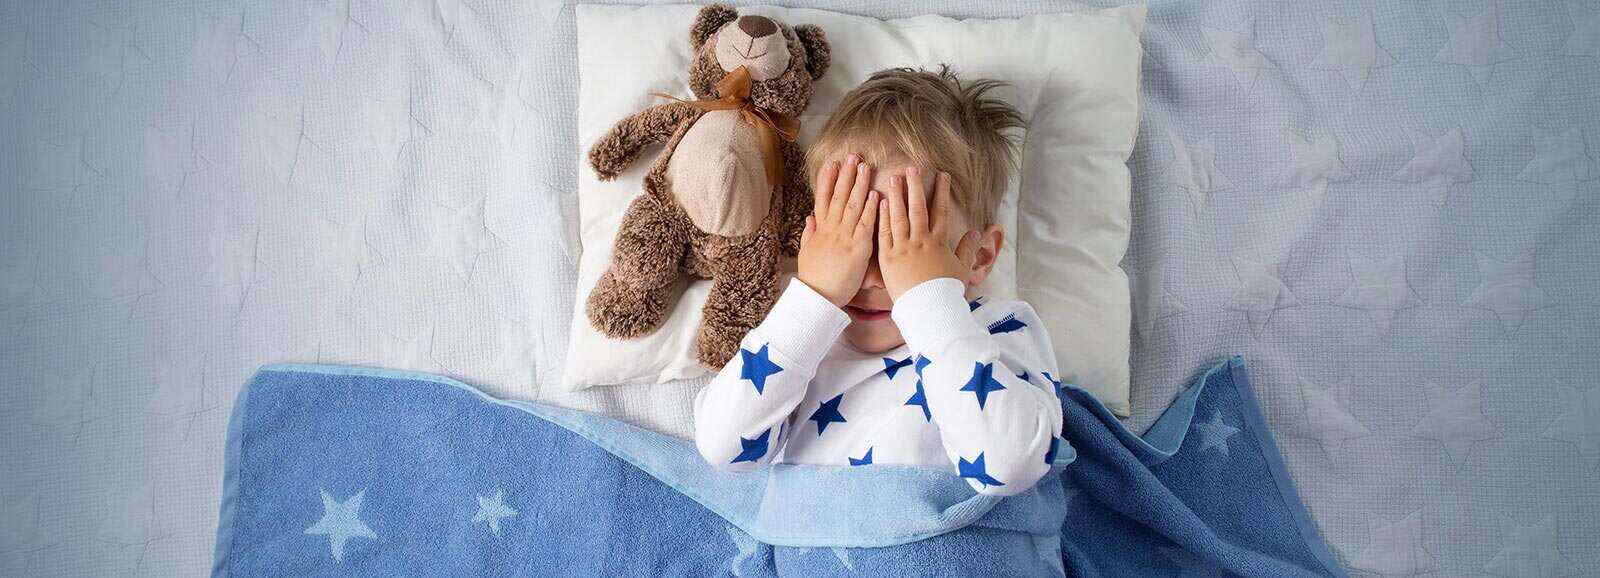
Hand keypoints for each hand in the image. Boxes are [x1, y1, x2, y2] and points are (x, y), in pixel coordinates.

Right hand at [798, 154, 878, 306]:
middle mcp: (831, 229)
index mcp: (820, 230)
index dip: (826, 179)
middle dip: (845, 175)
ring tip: (864, 166)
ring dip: (859, 184)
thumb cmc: (814, 278)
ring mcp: (843, 237)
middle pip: (838, 196)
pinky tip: (875, 194)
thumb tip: (809, 217)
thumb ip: (809, 233)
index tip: (831, 163)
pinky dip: (869, 209)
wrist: (818, 298)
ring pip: (851, 205)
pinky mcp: (857, 248)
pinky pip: (864, 225)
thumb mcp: (807, 253)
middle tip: (852, 156)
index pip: (822, 199)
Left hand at [877, 167, 979, 300]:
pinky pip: (885, 233)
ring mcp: (904, 249)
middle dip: (916, 186)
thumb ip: (969, 249)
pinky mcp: (889, 259)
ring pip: (900, 217)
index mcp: (939, 243)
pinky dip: (882, 217)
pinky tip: (879, 202)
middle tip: (912, 167)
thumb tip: (978, 231)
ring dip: (897, 196)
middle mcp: (921, 241)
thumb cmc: (946, 292)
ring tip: (894, 178)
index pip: (941, 212)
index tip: (942, 175)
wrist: (929, 310)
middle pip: (919, 208)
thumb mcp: (962, 269)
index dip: (942, 192)